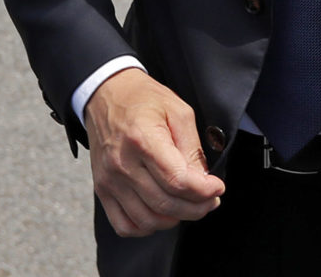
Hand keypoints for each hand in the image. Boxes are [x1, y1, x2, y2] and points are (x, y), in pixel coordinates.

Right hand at [82, 68, 224, 237]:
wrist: (105, 94)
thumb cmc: (143, 100)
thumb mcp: (177, 111)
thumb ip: (192, 148)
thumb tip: (203, 180)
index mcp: (142, 139)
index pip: (178, 181)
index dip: (204, 191)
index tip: (218, 187)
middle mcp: (122, 163)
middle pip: (166, 204)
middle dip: (197, 208)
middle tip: (210, 199)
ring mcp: (109, 180)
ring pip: (148, 220)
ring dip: (175, 219)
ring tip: (188, 205)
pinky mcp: (102, 189)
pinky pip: (124, 225)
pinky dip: (146, 227)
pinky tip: (161, 213)